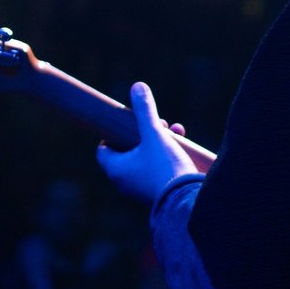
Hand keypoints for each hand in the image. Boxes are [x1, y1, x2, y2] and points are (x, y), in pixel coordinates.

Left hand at [95, 82, 201, 204]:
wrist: (186, 202)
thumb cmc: (164, 168)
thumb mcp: (154, 134)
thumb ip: (145, 111)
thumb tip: (137, 86)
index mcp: (116, 170)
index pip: (103, 149)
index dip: (113, 134)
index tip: (127, 123)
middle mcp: (125, 182)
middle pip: (127, 152)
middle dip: (144, 134)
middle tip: (159, 125)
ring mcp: (142, 190)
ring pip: (145, 160)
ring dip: (159, 144)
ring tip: (176, 133)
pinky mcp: (159, 194)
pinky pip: (158, 171)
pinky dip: (167, 158)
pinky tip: (184, 149)